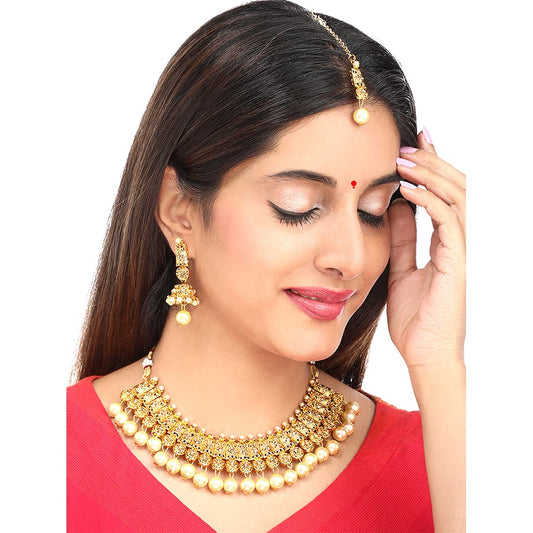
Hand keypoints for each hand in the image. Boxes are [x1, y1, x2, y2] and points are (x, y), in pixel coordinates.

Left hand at [386, 128, 465, 370]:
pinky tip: (407, 191)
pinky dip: (428, 203)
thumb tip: (392, 207)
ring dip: (430, 175)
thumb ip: (401, 240)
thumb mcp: (400, 269)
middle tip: (408, 142)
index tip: (411, 145)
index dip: (430, 169)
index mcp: (443, 243)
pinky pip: (447, 224)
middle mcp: (456, 242)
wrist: (425, 354)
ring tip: (404, 159)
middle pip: (455, 188)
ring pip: (455, 199)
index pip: (442, 195)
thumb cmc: (416, 318)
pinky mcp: (456, 264)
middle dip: (433, 161)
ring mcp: (459, 252)